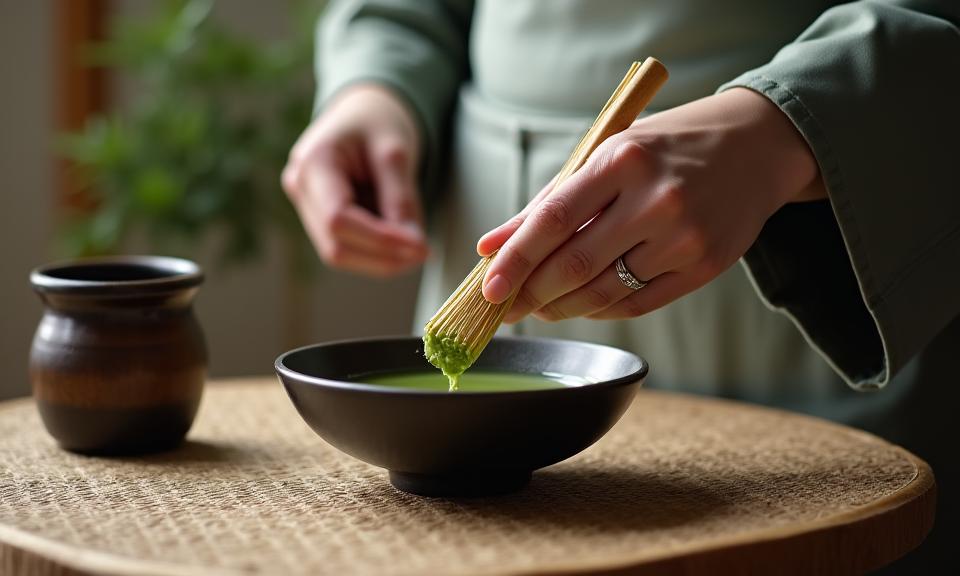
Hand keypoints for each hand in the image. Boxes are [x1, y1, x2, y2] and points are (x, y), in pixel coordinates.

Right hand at [282, 84, 428, 276]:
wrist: (362, 111)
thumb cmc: (377, 122)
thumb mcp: (396, 152)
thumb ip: (401, 199)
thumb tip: (414, 246)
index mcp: (313, 162)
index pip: (338, 219)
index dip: (379, 240)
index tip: (419, 246)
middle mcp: (299, 187)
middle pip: (335, 246)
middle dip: (382, 257)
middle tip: (423, 251)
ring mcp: (305, 205)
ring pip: (340, 253)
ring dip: (380, 257)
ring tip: (413, 239)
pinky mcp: (317, 218)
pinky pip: (346, 246)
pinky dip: (375, 249)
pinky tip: (396, 232)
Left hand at [477, 88, 824, 321]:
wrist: (757, 146)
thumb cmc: (667, 147)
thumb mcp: (608, 155)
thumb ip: (550, 201)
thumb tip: (491, 245)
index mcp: (624, 160)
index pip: (554, 220)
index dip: (516, 259)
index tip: (489, 287)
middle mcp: (656, 199)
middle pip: (575, 264)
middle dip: (532, 292)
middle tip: (505, 307)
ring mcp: (685, 237)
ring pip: (605, 292)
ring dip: (562, 307)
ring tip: (538, 307)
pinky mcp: (704, 267)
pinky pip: (637, 304)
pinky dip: (600, 310)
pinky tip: (580, 306)